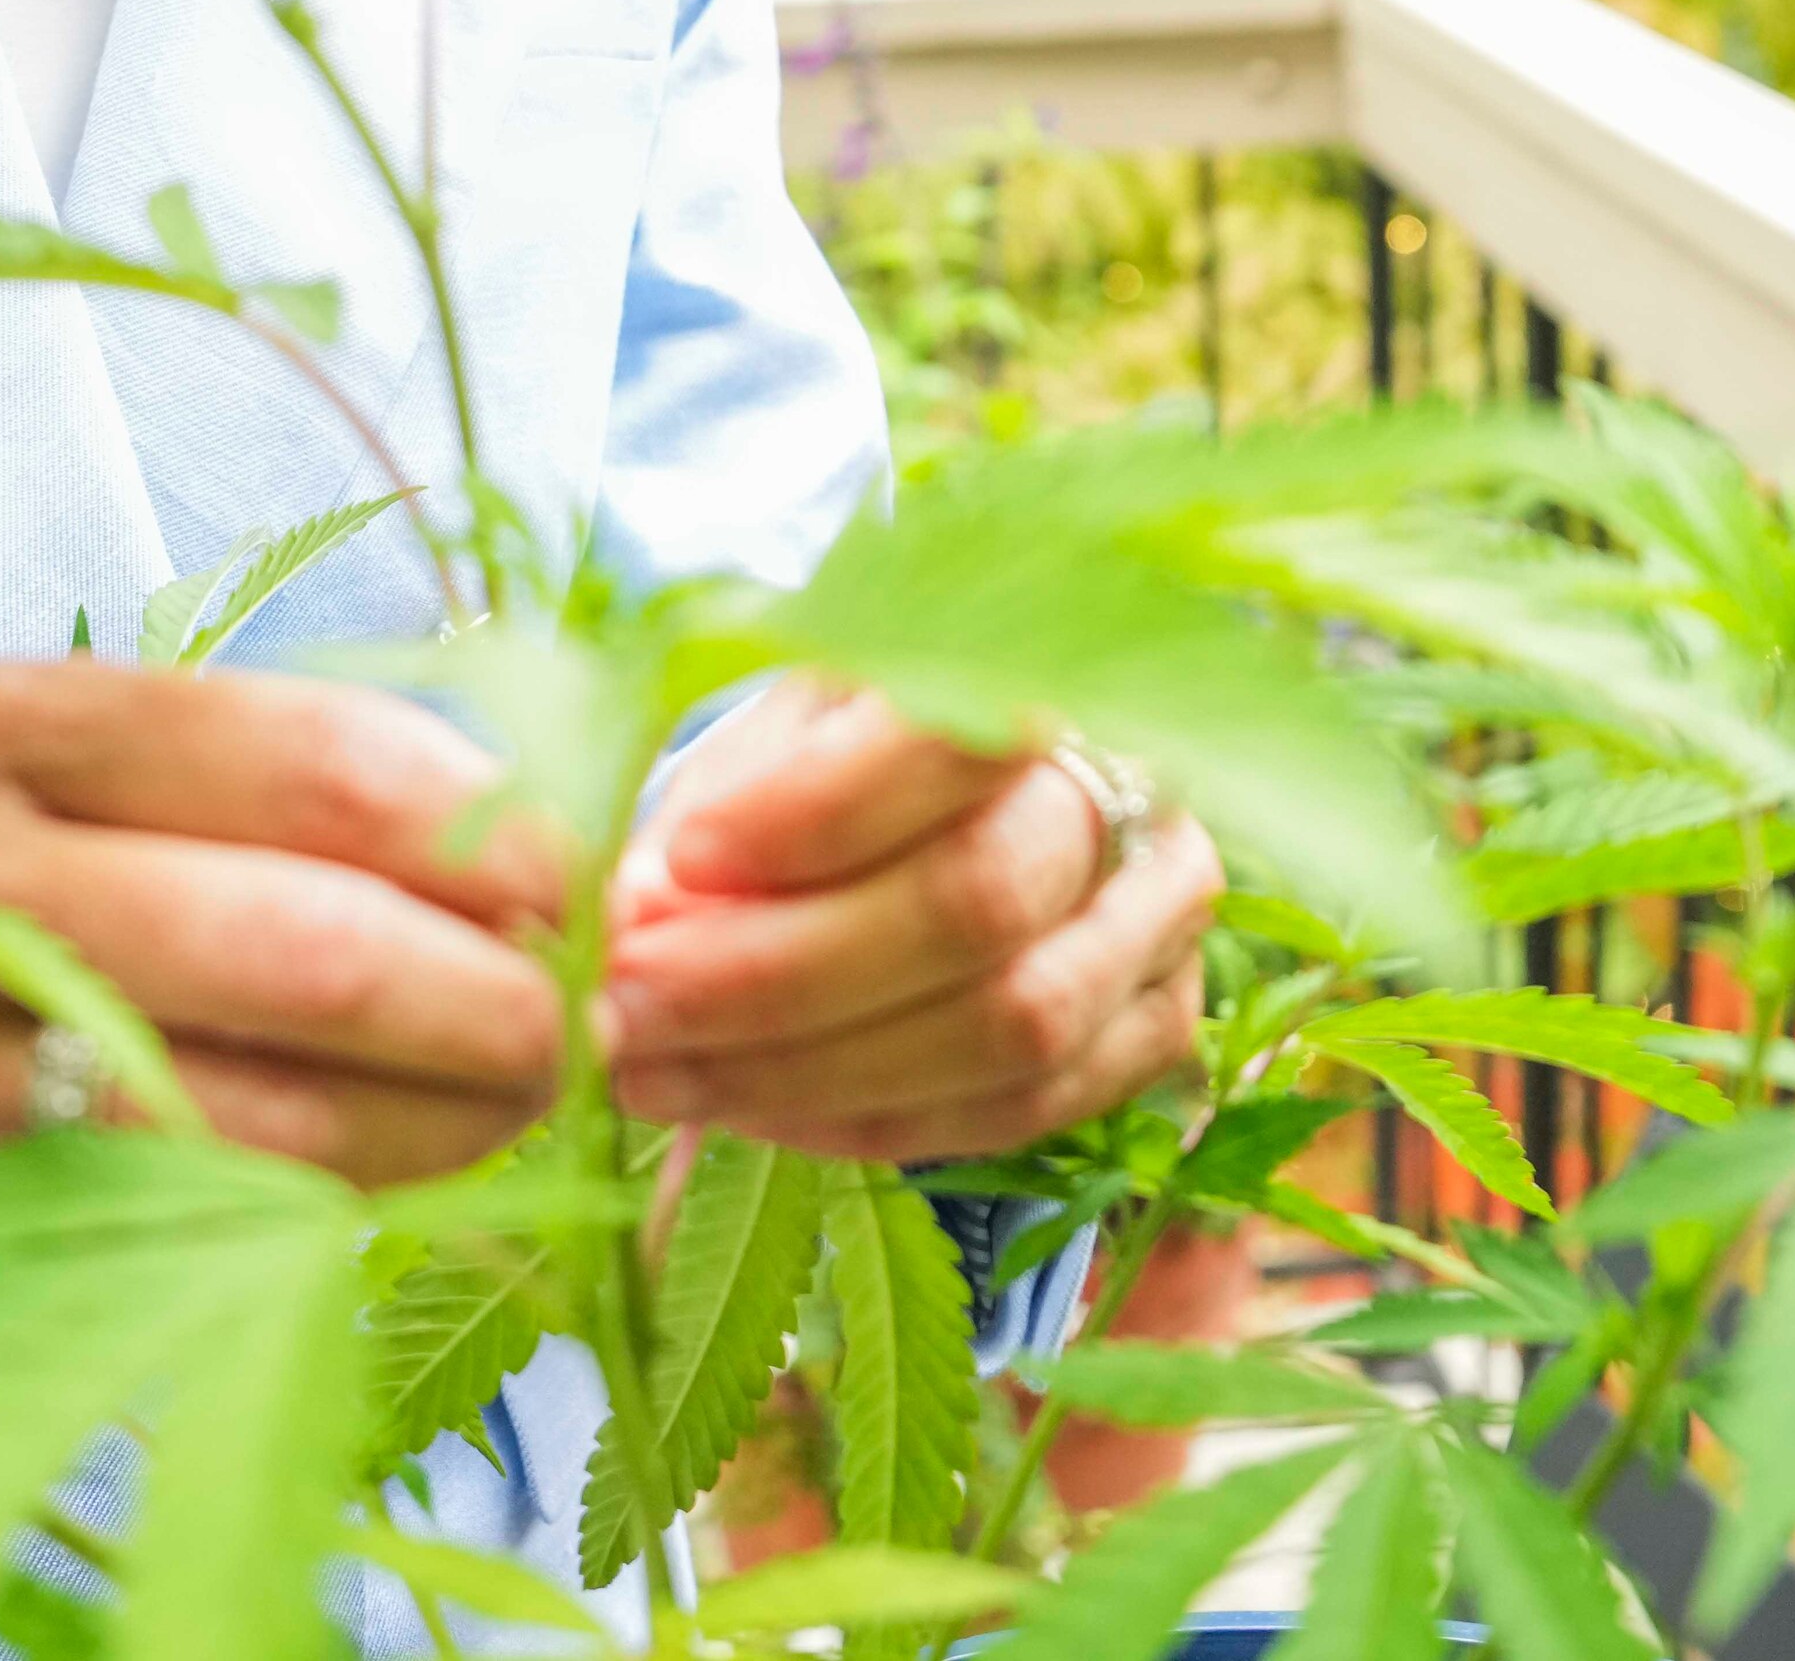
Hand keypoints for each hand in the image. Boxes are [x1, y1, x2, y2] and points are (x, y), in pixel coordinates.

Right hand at [0, 662, 566, 1215]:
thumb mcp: (80, 756)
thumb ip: (281, 777)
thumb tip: (546, 844)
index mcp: (15, 721)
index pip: (312, 763)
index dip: (485, 833)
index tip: (576, 882)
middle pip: (299, 951)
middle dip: (490, 1006)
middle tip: (577, 1031)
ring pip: (243, 1127)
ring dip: (429, 1138)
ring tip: (516, 1117)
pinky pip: (150, 1237)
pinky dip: (299, 1226)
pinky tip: (376, 1197)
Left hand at [599, 682, 1214, 1162]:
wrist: (1000, 798)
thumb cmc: (863, 746)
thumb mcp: (787, 725)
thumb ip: (722, 802)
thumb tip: (628, 918)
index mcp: (1040, 671)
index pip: (946, 743)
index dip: (811, 815)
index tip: (676, 866)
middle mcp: (1137, 791)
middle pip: (974, 904)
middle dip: (776, 977)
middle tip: (627, 1008)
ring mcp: (1166, 921)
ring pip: (1008, 1028)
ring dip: (809, 1071)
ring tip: (661, 1074)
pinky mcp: (1161, 1026)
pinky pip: (1021, 1109)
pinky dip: (873, 1123)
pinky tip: (757, 1110)